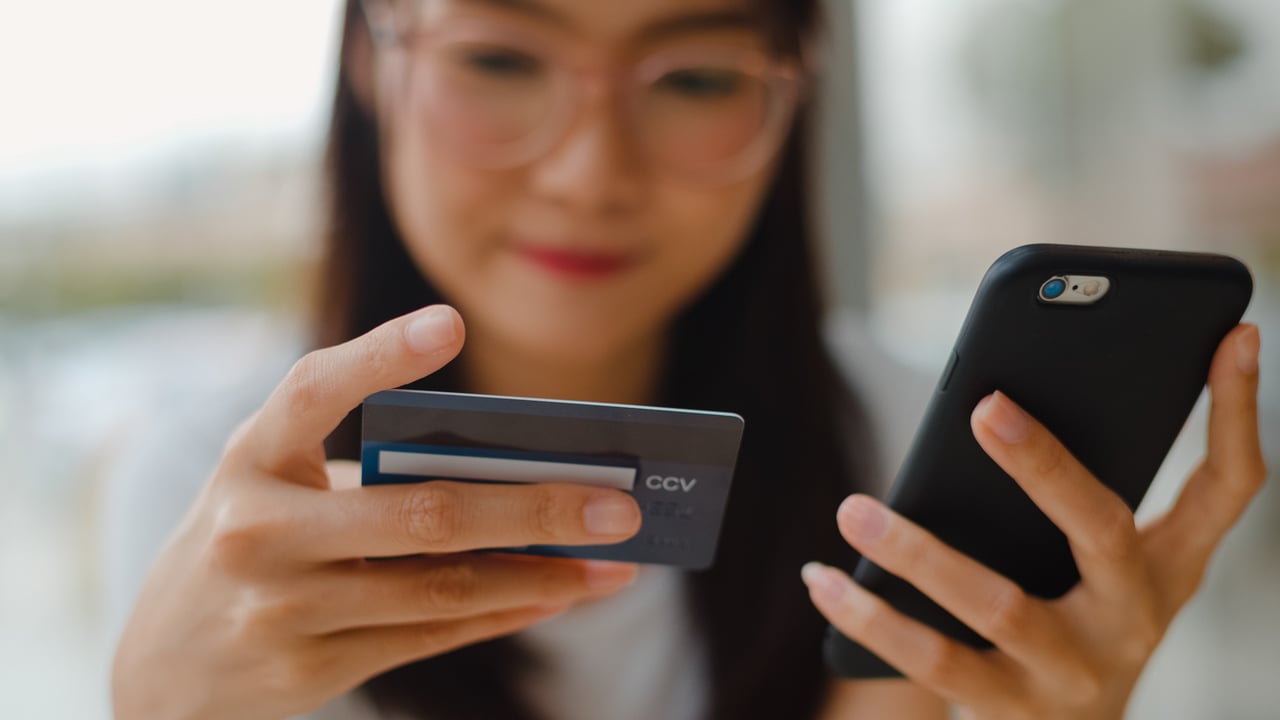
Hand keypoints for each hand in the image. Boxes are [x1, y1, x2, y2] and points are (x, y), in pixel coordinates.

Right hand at [111, 305, 641, 719]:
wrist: (164, 665)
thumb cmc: (253, 539)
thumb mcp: (281, 485)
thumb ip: (372, 473)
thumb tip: (523, 478)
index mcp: (249, 456)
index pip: (311, 391)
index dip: (379, 355)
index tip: (451, 323)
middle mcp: (257, 531)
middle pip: (422, 514)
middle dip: (535, 509)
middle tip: (620, 504)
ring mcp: (279, 608)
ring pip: (441, 588)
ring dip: (542, 574)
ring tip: (615, 560)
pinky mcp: (306, 669)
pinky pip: (430, 635)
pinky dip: (505, 610)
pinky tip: (560, 592)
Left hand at [803, 324, 1265, 718]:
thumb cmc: (1078, 618)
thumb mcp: (1107, 565)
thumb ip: (1073, 494)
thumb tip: (999, 398)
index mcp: (1169, 567)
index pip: (1231, 486)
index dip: (1239, 412)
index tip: (1233, 332)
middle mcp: (1136, 618)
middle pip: (1103, 532)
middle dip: (1045, 467)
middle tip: (984, 408)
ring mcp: (1075, 670)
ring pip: (998, 605)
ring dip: (917, 553)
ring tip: (852, 510)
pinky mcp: (1011, 707)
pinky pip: (932, 661)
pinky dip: (870, 616)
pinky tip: (820, 579)